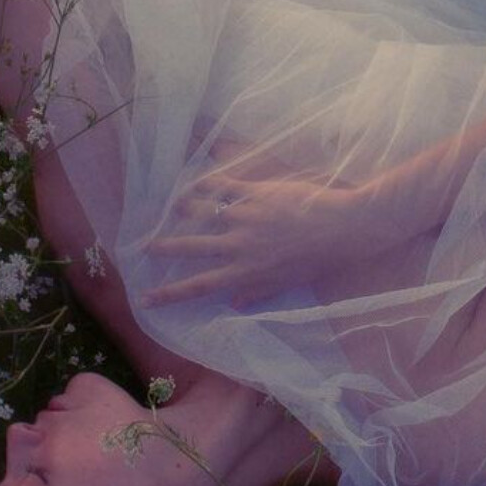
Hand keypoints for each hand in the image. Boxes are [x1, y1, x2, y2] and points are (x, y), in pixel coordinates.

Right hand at [139, 135, 381, 311]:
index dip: (169, 293)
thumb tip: (232, 304)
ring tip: (171, 208)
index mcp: (244, 272)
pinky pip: (222, 185)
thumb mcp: (286, 284)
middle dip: (163, 249)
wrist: (343, 228)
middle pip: (189, 247)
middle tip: (142, 249)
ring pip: (200, 211)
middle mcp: (236, 246)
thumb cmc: (317, 260)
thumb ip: (256, 292)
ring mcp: (243, 216)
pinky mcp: (254, 192)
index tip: (147, 298)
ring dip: (181, 209)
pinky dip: (205, 183)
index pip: (199, 286)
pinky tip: (195, 181)